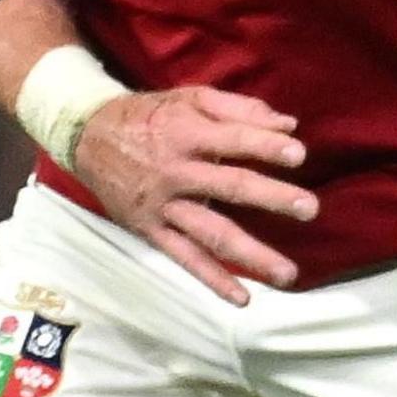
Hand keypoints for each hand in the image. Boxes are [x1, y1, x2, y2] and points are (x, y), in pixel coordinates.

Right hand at [71, 86, 318, 305]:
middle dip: (270, 198)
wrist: (87, 137)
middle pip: (228, 187)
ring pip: (210, 234)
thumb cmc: (150, 116)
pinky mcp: (151, 231)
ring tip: (289, 273)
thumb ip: (240, 109)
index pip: (233, 141)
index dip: (265, 147)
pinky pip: (185, 259)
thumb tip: (290, 125)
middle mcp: (175, 172)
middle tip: (309, 209)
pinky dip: (212, 280)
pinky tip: (242, 298)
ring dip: (251, 254)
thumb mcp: (191, 98)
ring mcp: (163, 207)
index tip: (299, 156)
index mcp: (186, 134)